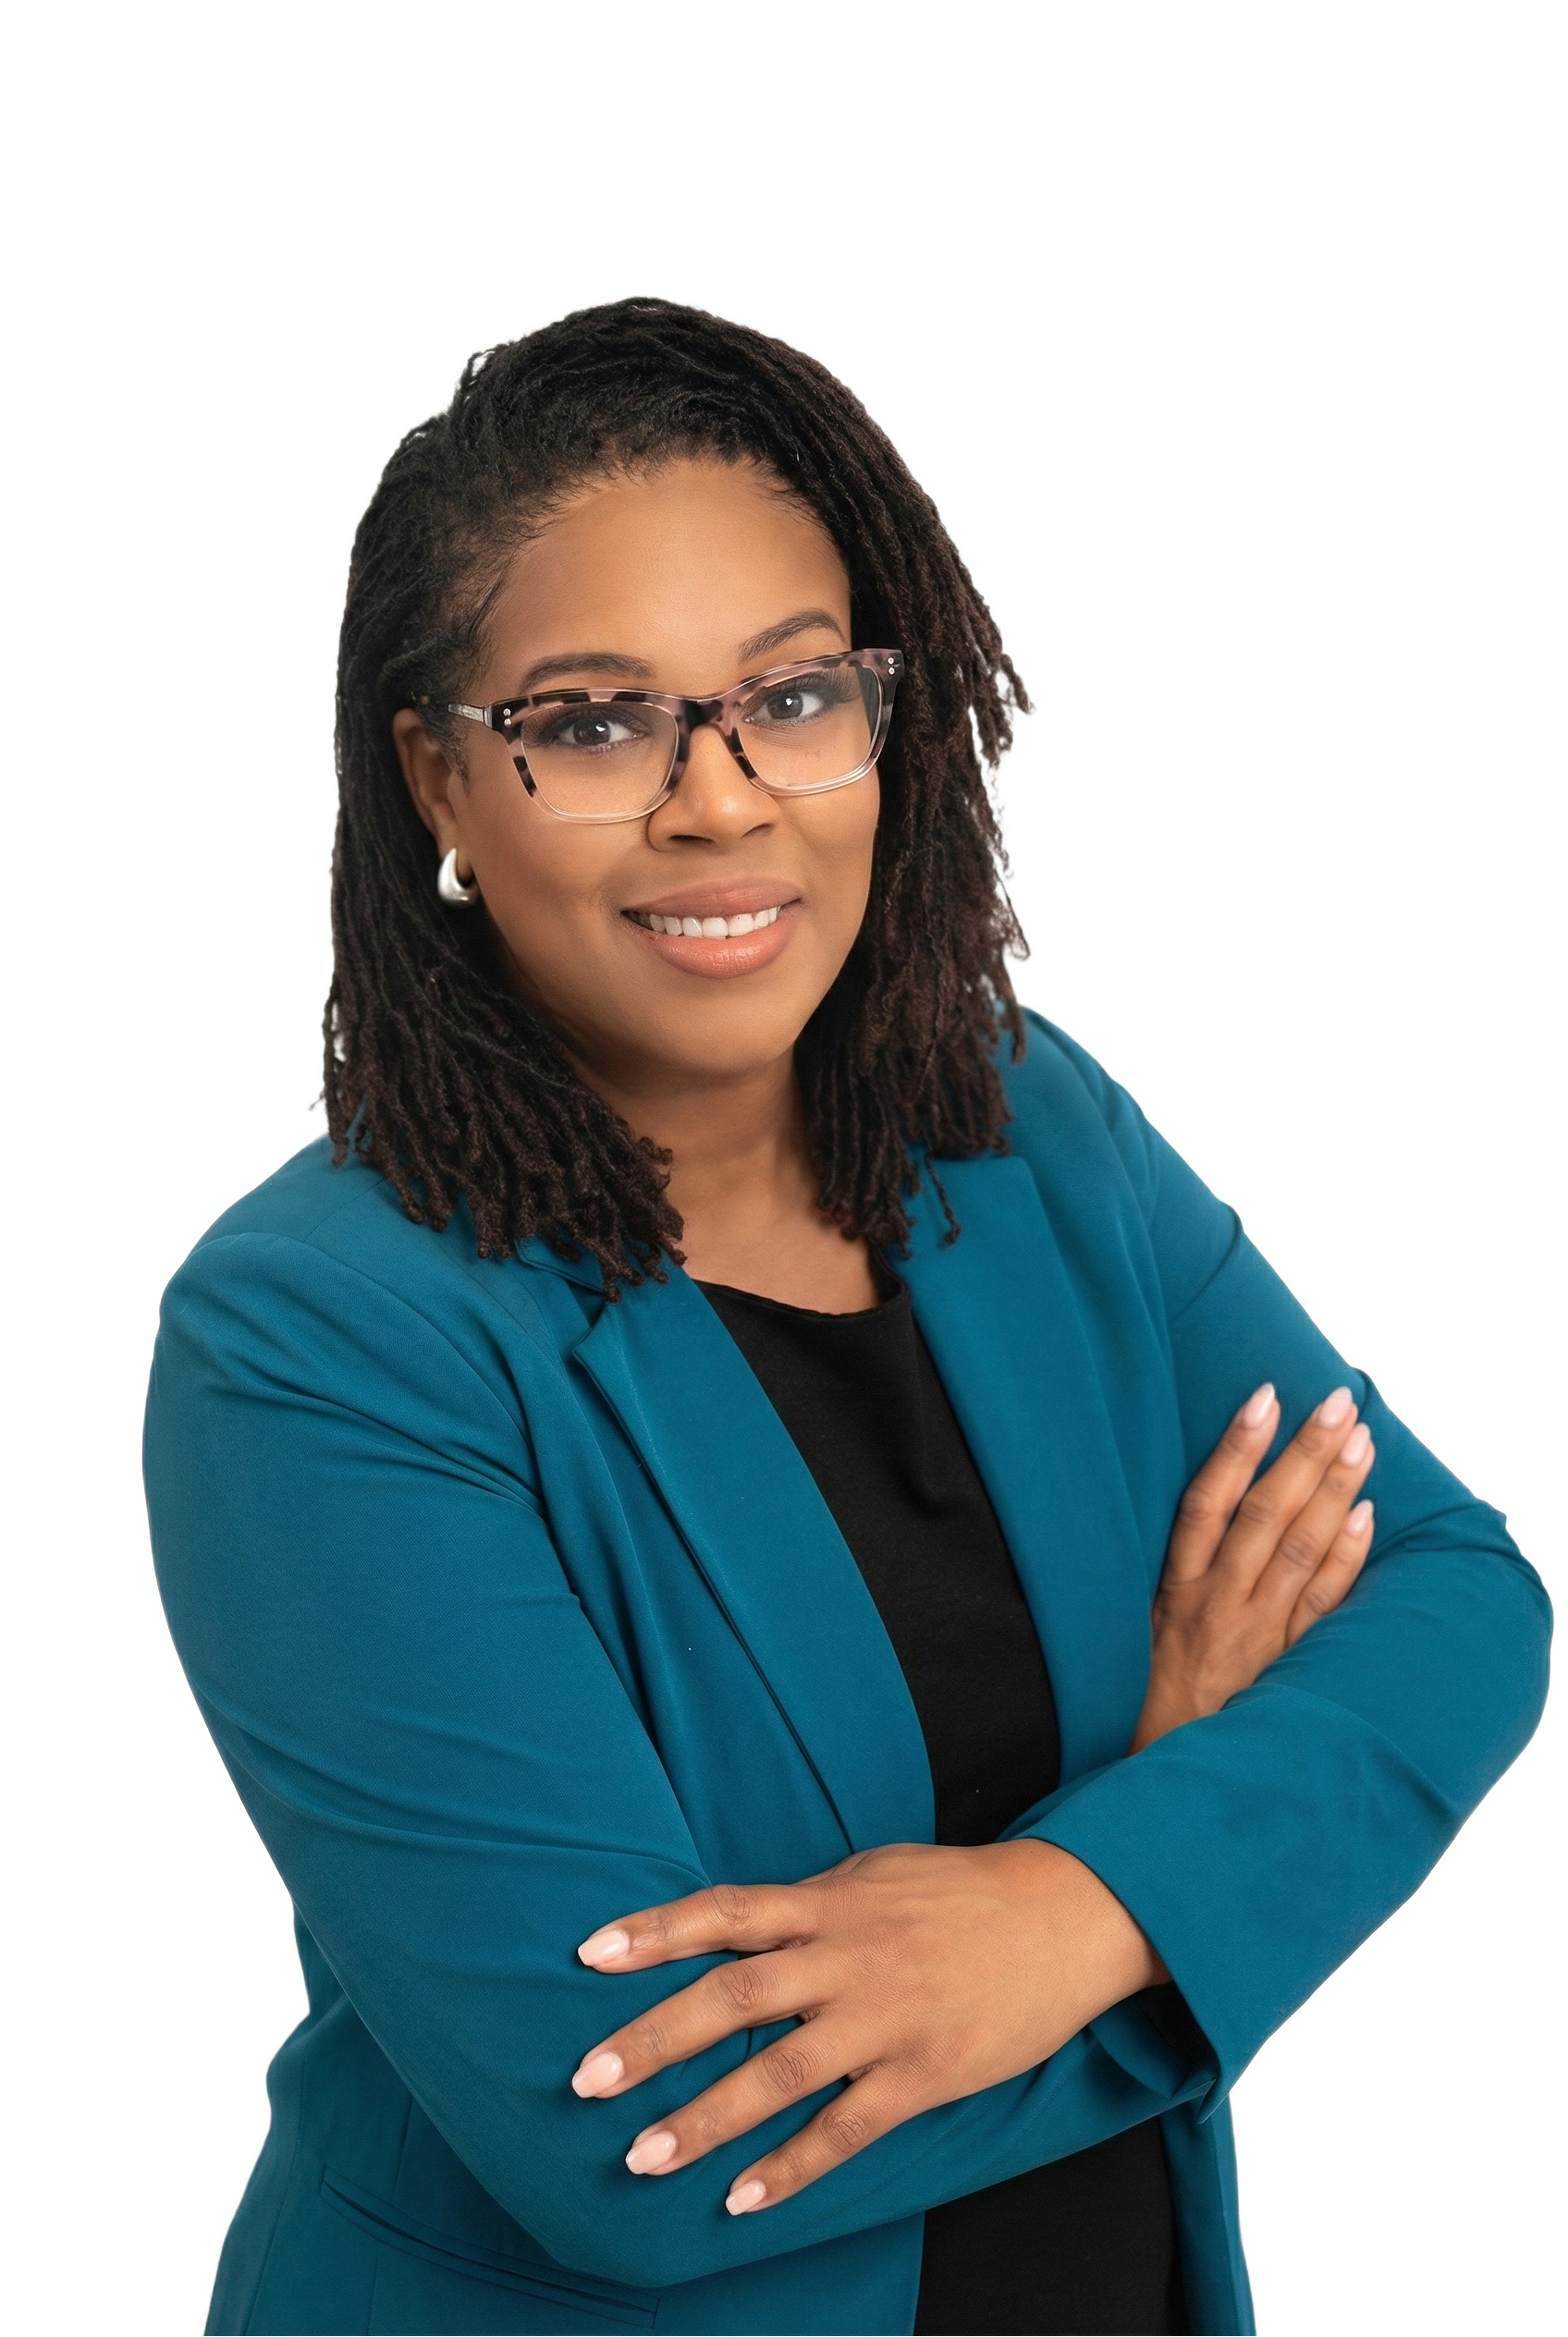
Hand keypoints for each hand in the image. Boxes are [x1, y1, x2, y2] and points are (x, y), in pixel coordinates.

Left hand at [570, 1840, 1165, 2213]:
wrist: (1066, 1916)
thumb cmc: (958, 1893)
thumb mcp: (874, 1874)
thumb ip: (806, 1903)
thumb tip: (733, 1923)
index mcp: (829, 1903)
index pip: (726, 1911)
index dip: (656, 1929)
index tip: (590, 1954)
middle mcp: (847, 1958)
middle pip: (735, 1995)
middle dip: (656, 2037)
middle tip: (587, 2078)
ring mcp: (885, 2019)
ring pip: (780, 2073)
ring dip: (705, 2117)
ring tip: (643, 2155)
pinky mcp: (924, 2075)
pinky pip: (846, 2129)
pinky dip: (791, 2166)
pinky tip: (741, 2199)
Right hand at [1129, 1382, 1374, 1752]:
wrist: (1166, 1779)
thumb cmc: (1147, 1694)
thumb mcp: (1138, 1627)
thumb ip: (1174, 1573)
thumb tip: (1206, 1505)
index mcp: (1174, 1591)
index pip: (1206, 1503)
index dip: (1235, 1448)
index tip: (1265, 1397)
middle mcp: (1218, 1605)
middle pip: (1267, 1514)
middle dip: (1305, 1452)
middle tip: (1340, 1402)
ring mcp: (1258, 1636)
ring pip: (1302, 1550)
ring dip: (1335, 1490)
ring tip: (1362, 1440)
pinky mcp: (1289, 1666)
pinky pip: (1325, 1606)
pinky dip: (1347, 1559)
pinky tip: (1366, 1516)